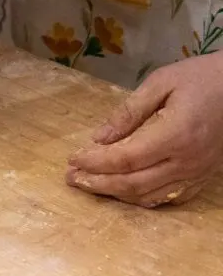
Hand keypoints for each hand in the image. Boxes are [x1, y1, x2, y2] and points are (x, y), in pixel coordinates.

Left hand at [67, 55, 222, 207]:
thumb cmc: (203, 77)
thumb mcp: (162, 82)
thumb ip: (129, 111)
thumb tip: (99, 138)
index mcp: (176, 135)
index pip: (125, 159)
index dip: (95, 163)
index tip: (72, 159)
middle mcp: (187, 160)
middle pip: (133, 184)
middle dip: (97, 183)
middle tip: (71, 178)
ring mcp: (198, 173)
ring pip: (149, 196)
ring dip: (115, 194)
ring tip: (89, 184)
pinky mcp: (205, 177)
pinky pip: (169, 197)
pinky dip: (142, 198)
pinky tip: (123, 190)